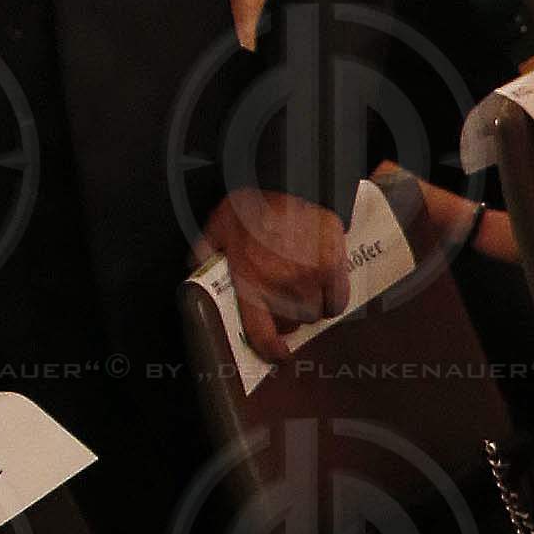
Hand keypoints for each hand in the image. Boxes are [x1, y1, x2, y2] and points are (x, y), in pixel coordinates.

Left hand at [200, 187, 350, 365]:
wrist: (292, 177)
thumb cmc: (254, 203)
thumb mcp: (218, 226)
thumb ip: (205, 255)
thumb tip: (196, 278)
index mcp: (250, 279)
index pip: (262, 331)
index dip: (271, 350)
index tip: (279, 355)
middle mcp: (281, 283)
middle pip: (292, 323)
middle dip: (288, 320)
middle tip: (285, 306)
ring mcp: (310, 276)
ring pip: (315, 313)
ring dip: (310, 309)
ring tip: (304, 293)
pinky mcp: (333, 265)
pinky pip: (337, 300)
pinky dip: (333, 300)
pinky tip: (326, 289)